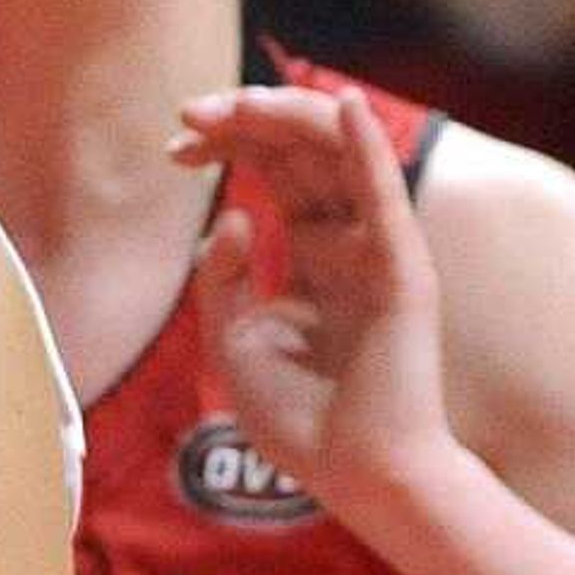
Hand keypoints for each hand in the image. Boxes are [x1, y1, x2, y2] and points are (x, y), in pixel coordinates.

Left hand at [175, 85, 458, 523]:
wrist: (357, 473)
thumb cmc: (303, 419)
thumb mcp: (235, 339)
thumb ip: (222, 276)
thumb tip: (228, 214)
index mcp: (312, 258)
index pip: (273, 178)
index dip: (228, 149)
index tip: (174, 145)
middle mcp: (348, 244)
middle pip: (301, 157)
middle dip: (246, 125)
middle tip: (190, 112)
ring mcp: (378, 251)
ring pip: (337, 160)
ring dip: (289, 121)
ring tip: (241, 100)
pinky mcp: (400, 269)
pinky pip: (383, 196)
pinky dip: (365, 146)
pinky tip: (340, 104)